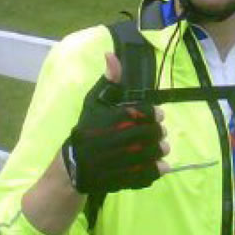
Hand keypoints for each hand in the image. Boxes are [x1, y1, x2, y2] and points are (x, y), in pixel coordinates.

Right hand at [62, 53, 169, 195]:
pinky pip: (146, 176)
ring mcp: (118, 162)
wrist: (73, 165)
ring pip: (151, 155)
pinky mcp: (121, 180)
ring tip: (160, 148)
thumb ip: (109, 81)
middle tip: (159, 132)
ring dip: (160, 151)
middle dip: (158, 132)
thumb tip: (111, 54)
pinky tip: (160, 166)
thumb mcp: (94, 102)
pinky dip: (156, 171)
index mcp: (110, 119)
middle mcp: (114, 140)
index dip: (154, 113)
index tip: (157, 115)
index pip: (144, 113)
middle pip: (151, 134)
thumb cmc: (86, 129)